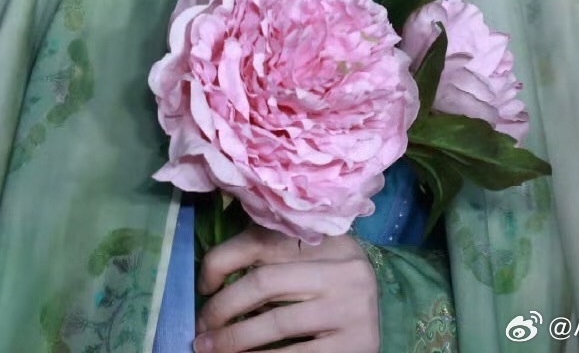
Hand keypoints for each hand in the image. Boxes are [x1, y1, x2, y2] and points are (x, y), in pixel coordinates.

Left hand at [193, 223, 379, 352]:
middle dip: (223, 307)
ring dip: (235, 340)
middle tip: (200, 328)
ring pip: (276, 322)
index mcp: (324, 237)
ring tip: (209, 349)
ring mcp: (350, 308)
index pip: (259, 240)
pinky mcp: (355, 346)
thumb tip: (210, 276)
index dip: (221, 262)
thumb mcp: (306, 258)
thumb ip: (269, 253)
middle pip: (264, 281)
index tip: (202, 287)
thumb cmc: (328, 283)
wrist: (378, 317)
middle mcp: (341, 268)